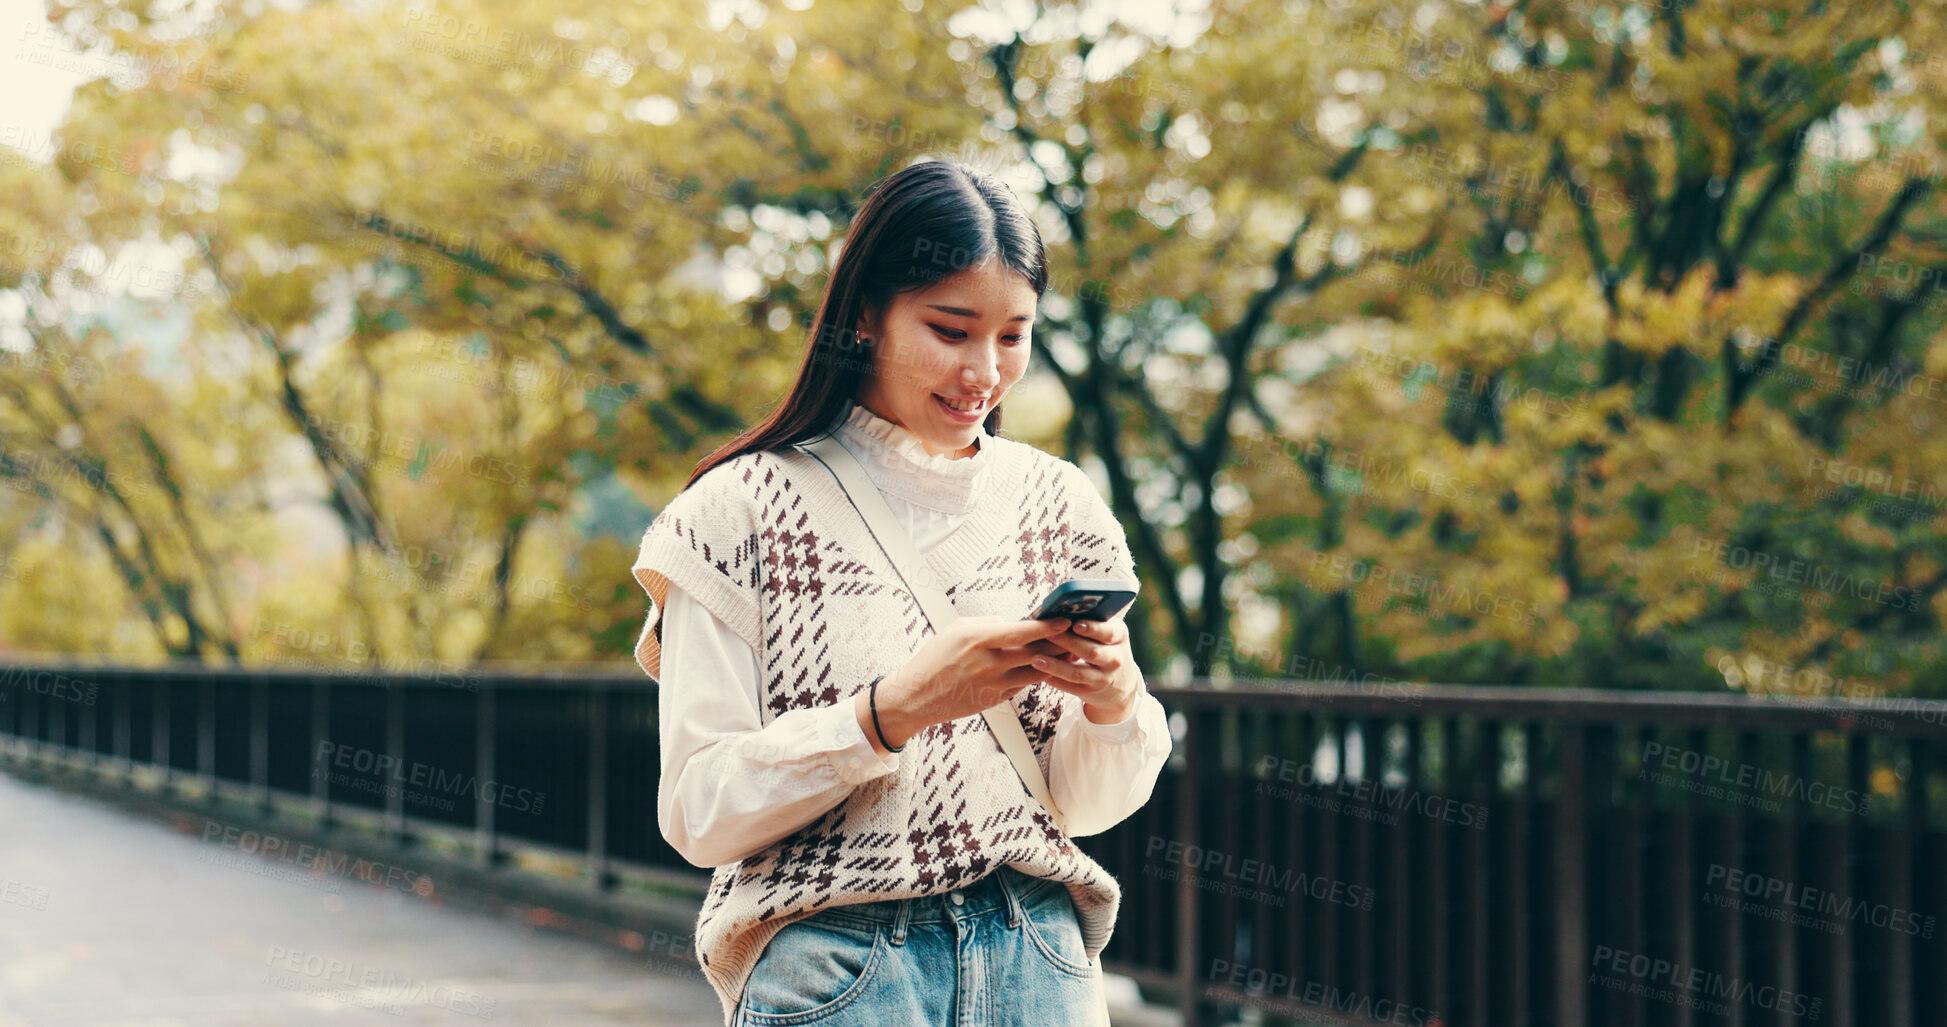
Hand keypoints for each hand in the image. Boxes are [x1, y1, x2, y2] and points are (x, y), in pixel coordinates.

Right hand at [857, 615, 1072, 752]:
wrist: (918, 696)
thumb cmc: (934, 658)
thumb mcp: (957, 629)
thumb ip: (987, 624)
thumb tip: (1012, 623)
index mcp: (980, 639)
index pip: (1023, 631)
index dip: (1048, 626)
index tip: (1065, 619)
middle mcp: (990, 663)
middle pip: (1036, 653)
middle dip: (1059, 644)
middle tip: (1076, 635)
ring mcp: (994, 683)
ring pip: (1035, 672)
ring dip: (1054, 662)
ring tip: (1069, 651)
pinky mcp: (996, 699)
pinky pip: (1022, 685)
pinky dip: (1035, 676)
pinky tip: (1045, 668)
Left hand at [1026, 615, 1139, 723]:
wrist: (1119, 682)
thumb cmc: (1106, 646)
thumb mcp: (1108, 632)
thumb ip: (1091, 621)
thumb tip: (1060, 609)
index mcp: (1120, 637)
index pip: (1108, 632)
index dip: (1092, 628)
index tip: (1075, 623)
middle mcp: (1115, 659)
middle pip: (1091, 651)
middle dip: (1068, 642)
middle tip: (1048, 634)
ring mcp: (1103, 678)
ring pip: (1078, 673)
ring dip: (1056, 666)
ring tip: (1036, 658)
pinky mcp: (1091, 692)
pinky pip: (1071, 687)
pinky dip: (1055, 680)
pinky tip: (1039, 673)